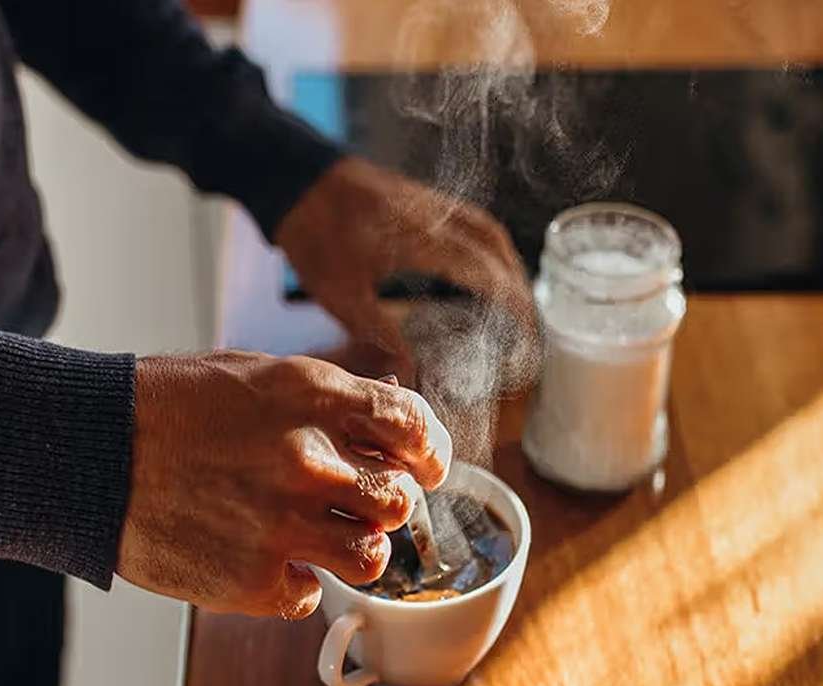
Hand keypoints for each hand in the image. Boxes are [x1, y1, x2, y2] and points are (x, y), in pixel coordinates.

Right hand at [118, 352, 449, 618]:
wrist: (91, 451)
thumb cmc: (167, 406)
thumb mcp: (254, 374)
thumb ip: (327, 396)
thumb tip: (389, 408)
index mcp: (312, 396)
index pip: (413, 426)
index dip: (430, 451)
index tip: (426, 465)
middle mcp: (308, 460)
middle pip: (399, 500)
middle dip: (387, 503)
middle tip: (359, 503)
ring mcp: (282, 524)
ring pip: (372, 556)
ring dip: (354, 548)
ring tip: (321, 537)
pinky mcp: (253, 579)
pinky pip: (310, 596)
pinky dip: (295, 583)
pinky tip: (266, 558)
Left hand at [274, 157, 535, 381]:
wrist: (294, 179)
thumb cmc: (313, 236)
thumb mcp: (341, 295)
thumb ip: (381, 332)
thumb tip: (412, 369)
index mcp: (422, 239)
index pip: (485, 269)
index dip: (513, 300)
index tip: (528, 328)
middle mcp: (434, 214)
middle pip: (496, 245)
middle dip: (518, 283)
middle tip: (527, 321)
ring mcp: (428, 202)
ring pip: (485, 228)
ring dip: (505, 261)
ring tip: (513, 297)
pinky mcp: (419, 197)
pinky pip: (468, 218)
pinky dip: (486, 243)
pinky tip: (479, 265)